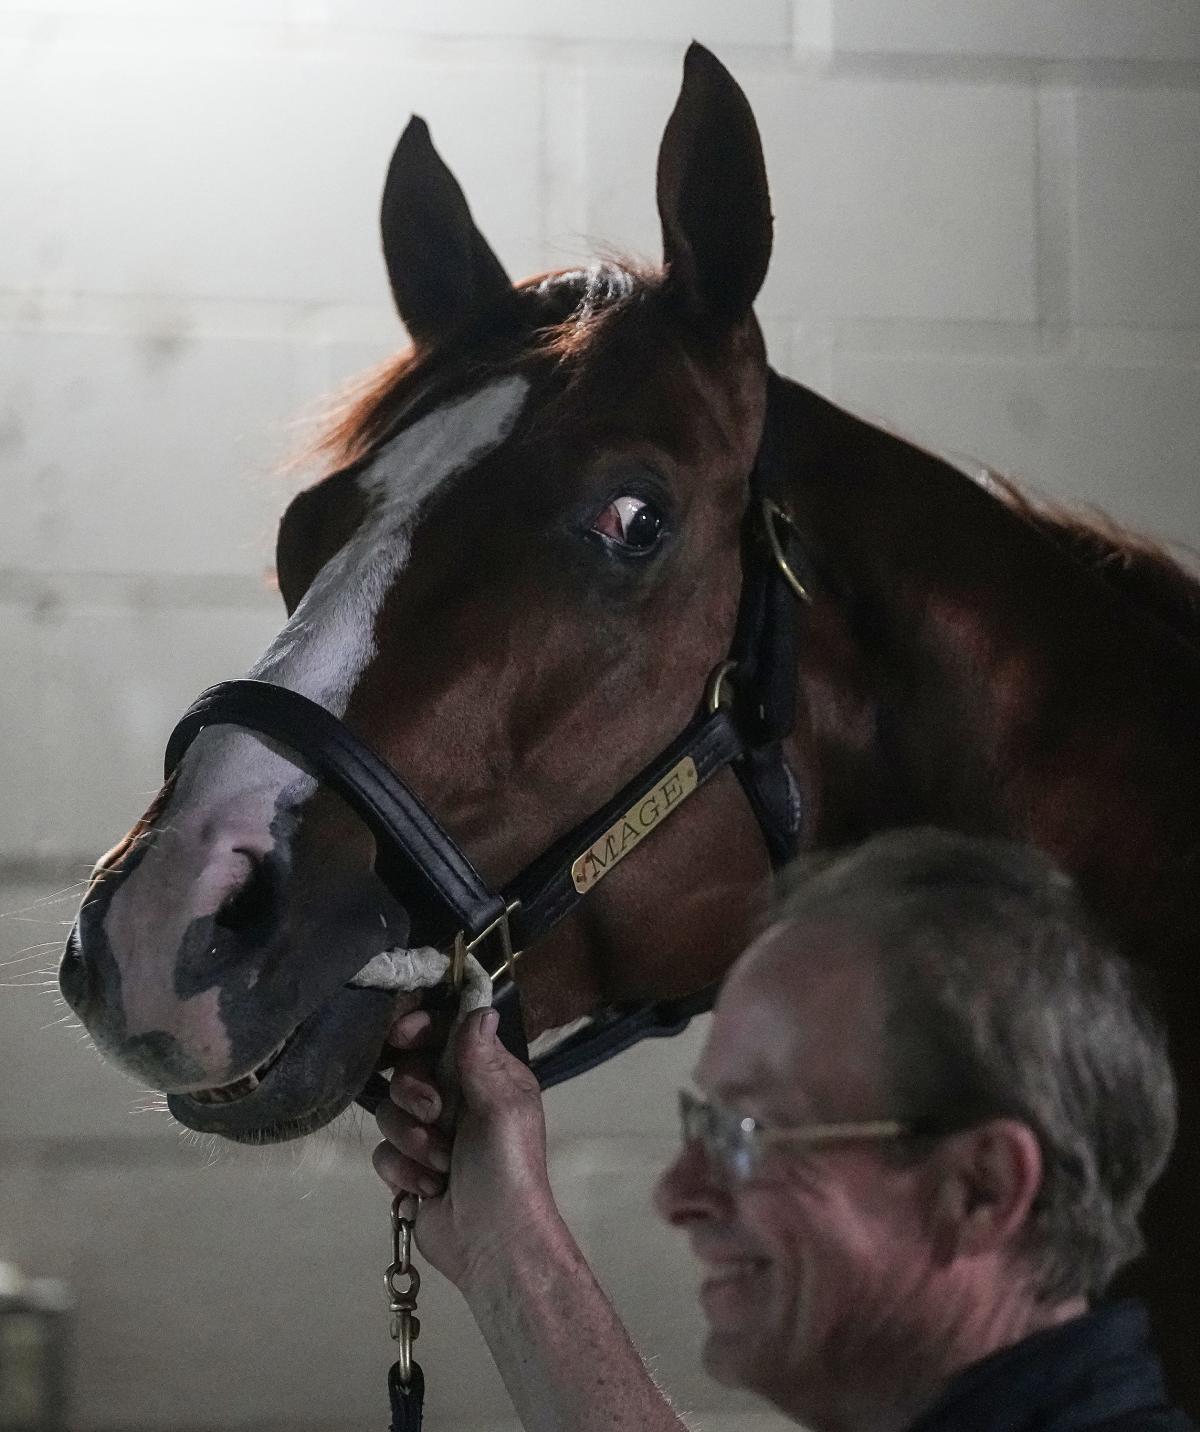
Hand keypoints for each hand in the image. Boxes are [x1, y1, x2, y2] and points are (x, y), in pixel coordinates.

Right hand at [373, 1002, 562, 1292]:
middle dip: (414, 1093)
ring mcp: (430, 1135)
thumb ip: (480, 1057)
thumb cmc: (505, 1168)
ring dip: (412, 1140)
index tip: (401, 1035)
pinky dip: (403, 1171)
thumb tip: (479, 1008)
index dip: (420, 1027)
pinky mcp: (408, 1169)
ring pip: (389, 1112)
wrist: (491, 1244)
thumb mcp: (501, 1107)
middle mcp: (457, 1098)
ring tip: (440, 1164)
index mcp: (487, 1076)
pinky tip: (429, 1189)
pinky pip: (382, 1152)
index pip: (445, 1033)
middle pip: (407, 1070)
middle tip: (435, 1113)